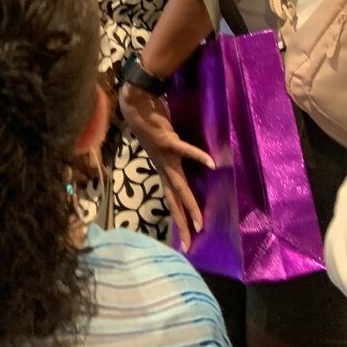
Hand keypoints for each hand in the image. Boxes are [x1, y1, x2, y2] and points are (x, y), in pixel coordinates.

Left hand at [119, 82, 213, 252]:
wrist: (135, 101)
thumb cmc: (150, 119)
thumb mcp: (162, 142)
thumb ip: (171, 150)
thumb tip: (183, 154)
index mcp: (162, 167)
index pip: (171, 198)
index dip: (178, 217)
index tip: (186, 239)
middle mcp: (163, 166)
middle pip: (174, 200)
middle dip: (182, 222)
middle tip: (191, 244)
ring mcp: (164, 155)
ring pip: (179, 184)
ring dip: (189, 204)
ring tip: (200, 222)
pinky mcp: (167, 139)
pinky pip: (184, 149)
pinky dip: (197, 156)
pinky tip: (211, 164)